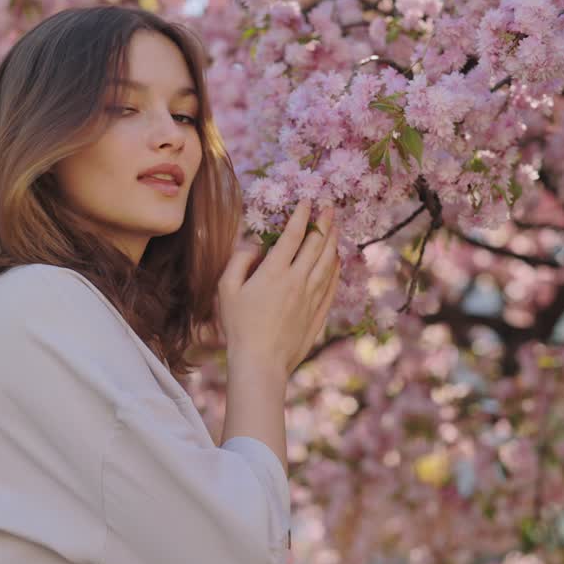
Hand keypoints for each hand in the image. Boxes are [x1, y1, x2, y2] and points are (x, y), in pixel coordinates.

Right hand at [217, 199, 341, 379]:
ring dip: (333, 243)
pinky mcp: (317, 314)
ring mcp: (311, 298)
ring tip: (336, 228)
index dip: (301, 216)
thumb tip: (253, 246)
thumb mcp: (226, 290)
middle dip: (323, 223)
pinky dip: (336, 270)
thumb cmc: (239, 326)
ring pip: (328, 264)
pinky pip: (331, 286)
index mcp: (274, 272)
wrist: (261, 362)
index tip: (308, 201)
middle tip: (329, 208)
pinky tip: (337, 261)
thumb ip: (238, 262)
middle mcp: (297, 281)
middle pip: (316, 246)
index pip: (292, 236)